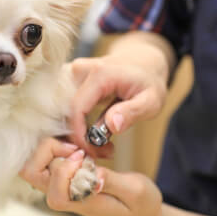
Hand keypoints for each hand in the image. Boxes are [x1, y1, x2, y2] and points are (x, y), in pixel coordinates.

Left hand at [20, 137, 162, 215]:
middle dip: (50, 149)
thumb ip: (113, 183)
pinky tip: (80, 145)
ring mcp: (58, 187)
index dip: (67, 162)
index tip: (87, 155)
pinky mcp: (60, 180)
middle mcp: (62, 195)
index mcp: (78, 201)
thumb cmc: (139, 206)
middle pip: (30, 170)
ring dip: (52, 146)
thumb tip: (93, 176)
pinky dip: (57, 146)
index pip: (53, 180)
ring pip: (33, 163)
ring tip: (78, 145)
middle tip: (76, 146)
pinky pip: (43, 159)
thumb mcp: (135, 192)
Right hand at [69, 32, 173, 157]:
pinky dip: (78, 124)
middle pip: (67, 111)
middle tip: (102, 152)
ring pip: (65, 111)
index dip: (80, 134)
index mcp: (100, 74)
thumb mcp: (151, 100)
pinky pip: (67, 107)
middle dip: (80, 137)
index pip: (77, 108)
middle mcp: (81, 70)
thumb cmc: (149, 82)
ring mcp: (73, 73)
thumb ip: (132, 112)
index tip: (92, 151)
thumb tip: (112, 125)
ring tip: (101, 145)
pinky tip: (94, 133)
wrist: (143, 62)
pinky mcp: (71, 80)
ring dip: (78, 132)